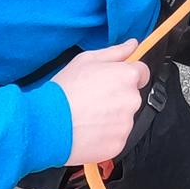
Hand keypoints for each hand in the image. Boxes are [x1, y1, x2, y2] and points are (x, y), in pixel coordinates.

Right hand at [51, 40, 150, 165]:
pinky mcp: (118, 144)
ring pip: (124, 118)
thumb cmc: (65, 89)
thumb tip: (133, 44)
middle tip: (93, 100)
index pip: (142, 73)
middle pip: (131, 96)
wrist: (47, 123)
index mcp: (127, 76)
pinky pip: (116, 137)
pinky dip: (105, 136)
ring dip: (111, 118)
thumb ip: (115, 52)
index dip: (126, 76)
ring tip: (87, 117)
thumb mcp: (86, 60)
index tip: (113, 82)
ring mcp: (126, 124)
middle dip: (117, 97)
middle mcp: (132, 100)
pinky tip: (88, 131)